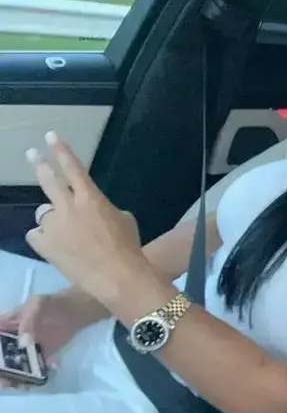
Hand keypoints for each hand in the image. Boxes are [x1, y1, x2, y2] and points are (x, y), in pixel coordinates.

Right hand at [0, 293, 79, 388]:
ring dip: (11, 377)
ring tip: (18, 384)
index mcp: (4, 327)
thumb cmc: (51, 303)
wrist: (75, 310)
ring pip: (12, 367)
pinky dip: (29, 378)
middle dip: (0, 371)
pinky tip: (31, 383)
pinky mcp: (39, 357)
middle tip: (4, 380)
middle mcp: (10, 341)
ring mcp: (24, 350)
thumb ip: (28, 320)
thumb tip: (23, 343)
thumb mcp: (37, 304)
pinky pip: (30, 370)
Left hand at [24, 132, 150, 304]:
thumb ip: (103, 209)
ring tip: (65, 233)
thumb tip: (92, 211)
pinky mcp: (44, 244)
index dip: (60, 150)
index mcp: (91, 198)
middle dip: (39, 163)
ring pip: (43, 213)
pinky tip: (58, 247)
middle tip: (31, 153)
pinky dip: (45, 238)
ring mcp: (54, 225)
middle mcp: (68, 207)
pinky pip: (37, 234)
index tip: (50, 136)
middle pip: (48, 179)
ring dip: (51, 218)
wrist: (117, 276)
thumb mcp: (124, 220)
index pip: (72, 167)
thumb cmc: (128, 247)